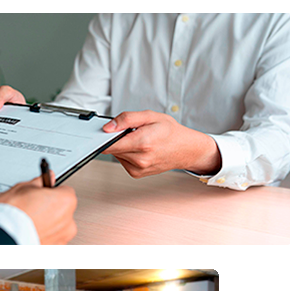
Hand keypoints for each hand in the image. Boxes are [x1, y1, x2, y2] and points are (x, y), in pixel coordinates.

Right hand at [0, 173, 77, 243]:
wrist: (2, 237)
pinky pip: (49, 240)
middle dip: (49, 209)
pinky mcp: (52, 250)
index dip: (50, 192)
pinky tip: (28, 232)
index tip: (41, 193)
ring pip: (56, 228)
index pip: (64, 191)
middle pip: (62, 211)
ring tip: (28, 222)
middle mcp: (69, 222)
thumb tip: (43, 179)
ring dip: (46, 225)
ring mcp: (61, 239)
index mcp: (66, 201)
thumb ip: (38, 182)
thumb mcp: (22, 188)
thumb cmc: (12, 215)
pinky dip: (41, 236)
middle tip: (31, 208)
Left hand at [102, 110, 221, 177]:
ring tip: (139, 140)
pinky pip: (122, 161)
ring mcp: (137, 169)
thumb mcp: (151, 116)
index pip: (109, 144)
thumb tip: (108, 127)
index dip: (103, 137)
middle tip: (131, 132)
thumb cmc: (171, 132)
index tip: (104, 132)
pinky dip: (127, 154)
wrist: (186, 149)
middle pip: (111, 149)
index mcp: (142, 143)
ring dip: (122, 147)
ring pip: (116, 155)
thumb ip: (127, 119)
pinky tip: (139, 149)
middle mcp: (139, 159)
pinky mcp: (136, 174)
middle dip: (116, 139)